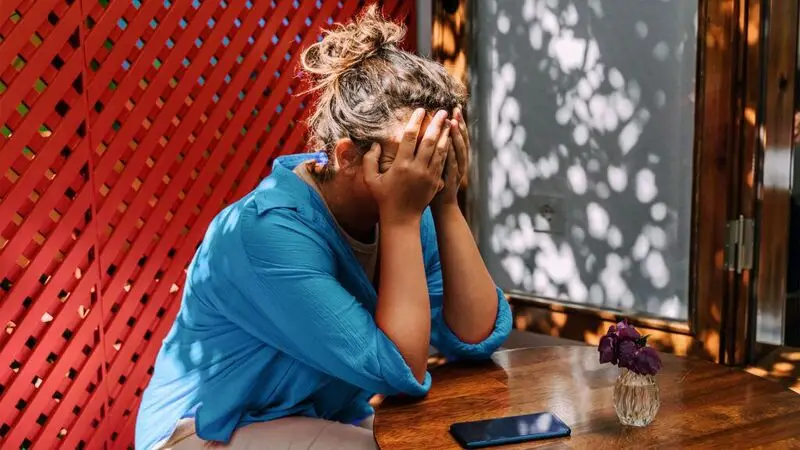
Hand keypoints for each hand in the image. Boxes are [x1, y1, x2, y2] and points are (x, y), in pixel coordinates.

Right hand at [364, 108, 450, 224]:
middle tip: (442, 111)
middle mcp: (417, 168)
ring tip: (449, 122)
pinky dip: (447, 149)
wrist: (402, 218)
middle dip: (436, 124)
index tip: (420, 110)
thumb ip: (369, 160)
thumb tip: (375, 144)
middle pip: (429, 140)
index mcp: (401, 165)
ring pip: (440, 150)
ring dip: (445, 135)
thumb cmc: (384, 198)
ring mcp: (429, 175)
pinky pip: (443, 161)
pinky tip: (449, 140)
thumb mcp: (371, 179)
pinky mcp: (436, 181)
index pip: (410, 137)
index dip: (415, 121)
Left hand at [432, 107, 468, 211]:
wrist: (443, 207)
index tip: (454, 108)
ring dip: (456, 136)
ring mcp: (457, 172)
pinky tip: (448, 143)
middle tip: (455, 109)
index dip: (458, 122)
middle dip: (459, 124)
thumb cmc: (438, 185)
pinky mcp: (450, 181)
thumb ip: (438, 150)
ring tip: (452, 122)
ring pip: (459, 151)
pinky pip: (452, 166)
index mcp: (457, 157)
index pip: (459, 136)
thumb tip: (434, 132)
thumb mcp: (440, 165)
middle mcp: (460, 162)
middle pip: (462, 140)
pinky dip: (451, 154)